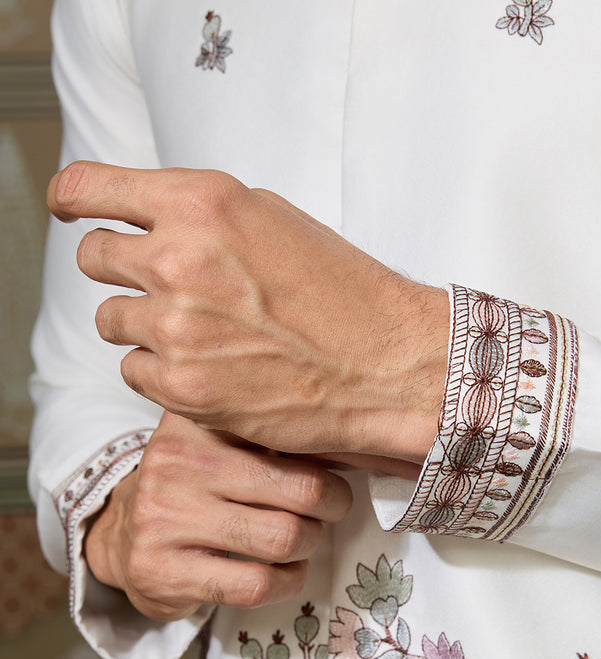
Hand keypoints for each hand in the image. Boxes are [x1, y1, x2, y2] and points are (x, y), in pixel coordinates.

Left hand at [47, 161, 448, 462]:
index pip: (90, 188)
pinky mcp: (181, 387)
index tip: (73, 208)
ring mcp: (176, 328)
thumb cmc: (343, 293)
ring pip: (110, 319)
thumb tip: (149, 218)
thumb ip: (201, 215)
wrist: (386, 365)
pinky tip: (206, 367)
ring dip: (142, 323)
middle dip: (121, 268)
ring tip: (198, 333)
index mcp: (201, 204)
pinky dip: (160, 370)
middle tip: (160, 284)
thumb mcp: (273, 219)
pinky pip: (133, 371)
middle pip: (94, 256)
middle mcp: (179, 260)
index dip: (74, 199)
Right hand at [84, 412, 352, 620]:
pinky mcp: (161, 571)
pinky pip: (256, 584)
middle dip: (332, 505)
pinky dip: (287, 582)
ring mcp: (163, 518)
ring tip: (305, 540)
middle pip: (302, 489)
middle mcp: (175, 462)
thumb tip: (357, 439)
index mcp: (196, 420)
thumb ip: (273, 430)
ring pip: (283, 538)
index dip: (330, 451)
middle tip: (331, 508)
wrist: (126, 539)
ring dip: (310, 545)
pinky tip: (286, 572)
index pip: (287, 430)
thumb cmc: (197, 486)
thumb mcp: (221, 440)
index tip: (342, 461)